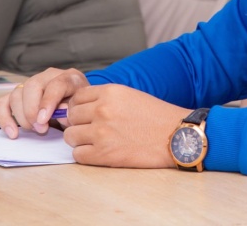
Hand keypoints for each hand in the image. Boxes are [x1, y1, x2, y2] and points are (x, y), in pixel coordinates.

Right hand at [0, 68, 88, 137]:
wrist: (76, 106)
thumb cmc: (78, 108)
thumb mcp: (81, 109)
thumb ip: (72, 112)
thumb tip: (60, 115)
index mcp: (68, 78)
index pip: (56, 84)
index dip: (48, 102)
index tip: (43, 121)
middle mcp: (48, 77)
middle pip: (31, 86)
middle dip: (32, 111)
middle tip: (40, 129)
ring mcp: (31, 84)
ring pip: (16, 94)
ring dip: (21, 116)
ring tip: (33, 130)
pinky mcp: (18, 94)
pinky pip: (3, 102)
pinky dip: (4, 118)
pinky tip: (12, 133)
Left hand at [63, 83, 188, 167]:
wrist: (176, 137)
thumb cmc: (157, 117)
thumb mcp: (130, 95)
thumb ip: (105, 99)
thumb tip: (77, 110)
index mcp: (111, 92)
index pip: (76, 97)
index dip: (79, 107)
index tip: (86, 114)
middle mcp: (103, 110)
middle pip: (71, 116)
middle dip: (79, 123)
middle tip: (92, 129)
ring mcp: (101, 132)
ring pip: (70, 136)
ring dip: (80, 139)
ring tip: (96, 141)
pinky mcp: (103, 154)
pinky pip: (77, 154)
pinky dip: (85, 154)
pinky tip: (100, 152)